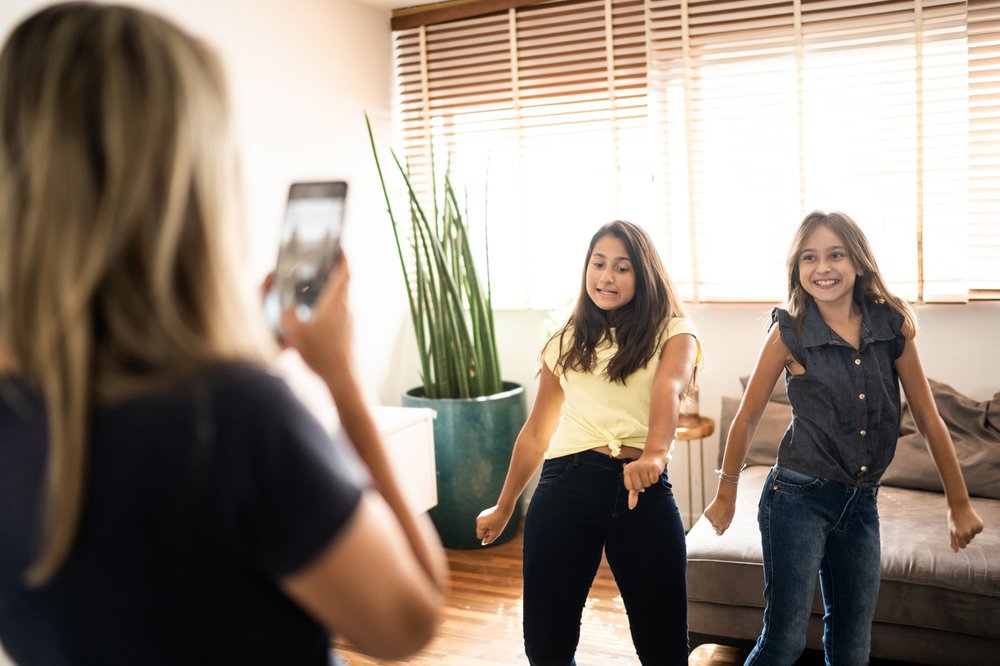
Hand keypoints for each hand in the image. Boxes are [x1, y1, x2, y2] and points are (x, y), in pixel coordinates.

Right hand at [280, 257, 352, 377]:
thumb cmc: (320, 355)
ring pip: (343, 300)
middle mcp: (346, 309)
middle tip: (324, 266)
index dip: (343, 258)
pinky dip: (332, 308)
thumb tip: (284, 301)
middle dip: (336, 273)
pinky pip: (342, 314)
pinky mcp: (350, 333)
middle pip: (344, 284)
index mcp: (335, 303)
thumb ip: (287, 313)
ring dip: (333, 292)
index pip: (344, 273)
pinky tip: (319, 317)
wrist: (342, 378)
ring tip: (318, 290)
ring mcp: (350, 322)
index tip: (340, 248)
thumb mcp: (294, 333)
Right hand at [476, 504, 512, 545]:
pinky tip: (493, 519)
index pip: (480, 536)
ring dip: (487, 527)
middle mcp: (478, 520)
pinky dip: (487, 523)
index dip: (487, 536)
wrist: (503, 508)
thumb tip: (483, 543)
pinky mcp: (482, 514)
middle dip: (486, 531)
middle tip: (494, 527)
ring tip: (494, 523)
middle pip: (480, 532)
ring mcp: (479, 516)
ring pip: (481, 527)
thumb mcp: (496, 532)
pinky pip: (482, 522)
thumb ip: (490, 539)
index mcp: (481, 525)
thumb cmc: (501, 521)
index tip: (493, 530)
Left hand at [623, 453, 664, 509]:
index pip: (630, 488)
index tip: (637, 479)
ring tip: (648, 472)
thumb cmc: (642, 470)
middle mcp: (633, 468)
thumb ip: (632, 494)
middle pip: (639, 487)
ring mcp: (643, 467)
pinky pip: (654, 481)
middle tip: (644, 475)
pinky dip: (655, 478)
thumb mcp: (635, 481)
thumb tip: (631, 507)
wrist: (653, 456)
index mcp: (627, 470)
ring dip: (649, 481)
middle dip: (643, 484)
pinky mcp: (652, 467)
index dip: (635, 487)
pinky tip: (653, 471)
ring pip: (647, 484)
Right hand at [704, 495, 735, 535]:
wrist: (725, 499)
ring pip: (711, 520)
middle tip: (721, 515)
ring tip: (719, 510)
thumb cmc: (729, 509)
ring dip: (714, 516)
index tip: (719, 528)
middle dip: (716, 523)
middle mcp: (715, 525)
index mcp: (722, 528)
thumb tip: (717, 528)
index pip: (718, 534)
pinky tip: (714, 507)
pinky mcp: (706, 514)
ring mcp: (710, 520)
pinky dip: (710, 512)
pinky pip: (708, 515)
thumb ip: (723, 525)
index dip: (719, 531)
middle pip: (714, 527)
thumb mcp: (728, 519)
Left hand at [948, 503, 983, 551]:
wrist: (959, 506)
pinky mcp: (980, 525)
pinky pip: (978, 531)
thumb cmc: (953, 518)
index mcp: (959, 535)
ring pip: (973, 536)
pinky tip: (970, 521)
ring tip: (964, 523)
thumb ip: (953, 541)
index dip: (960, 542)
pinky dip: (975, 527)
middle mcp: (967, 533)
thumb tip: (955, 551)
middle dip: (964, 536)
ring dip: (969, 531)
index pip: (963, 546)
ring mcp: (974, 529)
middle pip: (968, 541)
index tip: (958, 536)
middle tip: (960, 527)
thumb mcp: (951, 529)